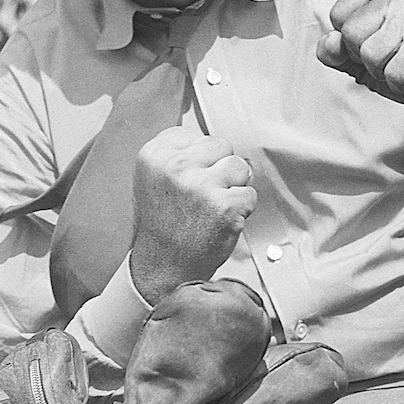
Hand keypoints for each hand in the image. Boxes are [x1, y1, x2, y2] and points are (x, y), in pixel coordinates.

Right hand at [130, 124, 256, 303]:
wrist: (162, 269)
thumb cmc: (162, 226)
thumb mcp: (154, 180)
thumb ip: (178, 155)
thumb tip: (215, 144)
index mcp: (154, 155)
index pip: (195, 135)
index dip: (201, 159)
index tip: (190, 179)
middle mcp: (175, 166)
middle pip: (221, 145)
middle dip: (220, 169)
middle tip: (203, 197)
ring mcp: (201, 185)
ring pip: (239, 167)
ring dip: (233, 188)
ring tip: (212, 209)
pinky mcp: (224, 206)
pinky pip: (250, 194)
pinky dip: (242, 210)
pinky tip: (221, 222)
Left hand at [320, 0, 403, 142]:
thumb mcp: (365, 60)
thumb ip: (339, 51)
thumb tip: (327, 44)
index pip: (339, 14)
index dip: (351, 43)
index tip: (378, 46)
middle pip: (351, 34)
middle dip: (367, 60)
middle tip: (395, 60)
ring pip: (370, 55)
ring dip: (386, 73)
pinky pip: (393, 73)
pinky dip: (403, 84)